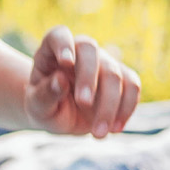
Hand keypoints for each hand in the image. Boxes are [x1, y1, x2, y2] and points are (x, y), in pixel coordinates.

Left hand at [24, 25, 141, 137]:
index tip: (66, 63)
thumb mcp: (37, 107)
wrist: (62, 118)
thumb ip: (45, 94)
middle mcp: (79, 51)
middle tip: (83, 104)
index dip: (63, 45)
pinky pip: (132, 86)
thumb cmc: (45, 108)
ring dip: (109, 105)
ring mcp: (102, 62)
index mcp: (52, 51)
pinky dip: (126, 108)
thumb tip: (60, 80)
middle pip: (90, 52)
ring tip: (98, 133)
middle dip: (89, 78)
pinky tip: (115, 129)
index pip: (59, 36)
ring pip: (114, 74)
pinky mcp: (122, 78)